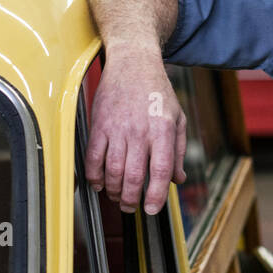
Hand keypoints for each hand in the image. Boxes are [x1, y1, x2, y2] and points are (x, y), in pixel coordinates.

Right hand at [85, 46, 186, 214]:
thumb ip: (179, 151)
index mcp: (162, 130)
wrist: (133, 62)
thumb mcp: (178, 118)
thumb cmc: (157, 91)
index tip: (152, 209)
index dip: (156, 195)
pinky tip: (99, 183)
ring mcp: (117, 128)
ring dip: (113, 191)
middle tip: (131, 207)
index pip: (160, 171)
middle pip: (133, 176)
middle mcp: (139, 131)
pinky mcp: (99, 125)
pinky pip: (93, 158)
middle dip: (131, 199)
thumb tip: (178, 179)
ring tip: (117, 197)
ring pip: (112, 171)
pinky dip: (94, 176)